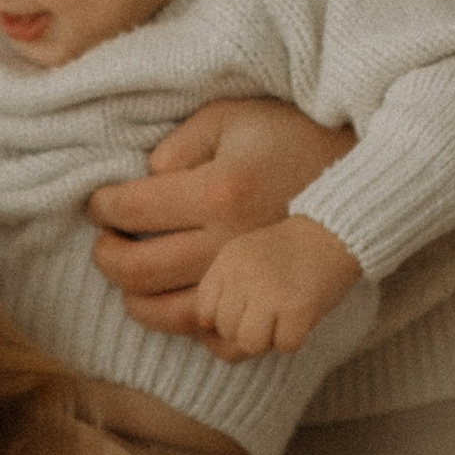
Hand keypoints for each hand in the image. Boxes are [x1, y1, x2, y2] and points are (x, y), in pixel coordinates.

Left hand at [86, 99, 355, 336]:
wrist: (357, 177)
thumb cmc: (288, 137)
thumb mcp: (230, 117)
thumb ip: (178, 144)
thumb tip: (144, 179)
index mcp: (219, 191)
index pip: (132, 210)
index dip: (102, 208)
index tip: (97, 204)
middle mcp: (231, 242)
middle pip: (140, 271)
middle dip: (107, 259)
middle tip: (104, 245)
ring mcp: (252, 282)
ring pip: (170, 315)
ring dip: (136, 302)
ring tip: (129, 282)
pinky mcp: (271, 305)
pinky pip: (216, 338)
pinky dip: (185, 329)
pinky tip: (174, 305)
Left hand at [194, 216, 366, 360]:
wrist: (333, 232)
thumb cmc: (288, 252)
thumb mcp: (245, 256)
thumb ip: (223, 288)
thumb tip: (205, 332)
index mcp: (227, 262)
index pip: (204, 312)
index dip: (222, 320)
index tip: (243, 311)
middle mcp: (243, 276)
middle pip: (227, 330)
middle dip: (247, 330)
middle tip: (269, 313)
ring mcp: (270, 292)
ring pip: (250, 343)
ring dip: (268, 339)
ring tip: (282, 319)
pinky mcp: (298, 308)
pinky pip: (284, 346)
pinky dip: (294, 339)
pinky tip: (301, 319)